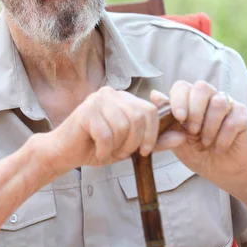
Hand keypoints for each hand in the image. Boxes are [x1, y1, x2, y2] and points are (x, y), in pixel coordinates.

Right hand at [43, 86, 158, 174]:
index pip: (150, 110)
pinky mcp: (86, 112)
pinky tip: (96, 151)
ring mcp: (97, 100)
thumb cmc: (95, 147)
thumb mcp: (130, 146)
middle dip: (134, 142)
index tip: (144, 150)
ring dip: (118, 147)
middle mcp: (111, 94)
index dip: (152, 134)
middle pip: (139, 118)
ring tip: (107, 150)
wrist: (63, 153)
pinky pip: (106, 134)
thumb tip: (184, 137)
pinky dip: (104, 150)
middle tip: (122, 153)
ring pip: (123, 127)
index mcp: (123, 98)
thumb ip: (156, 141)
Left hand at [151, 80, 246, 189]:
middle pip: (202, 87)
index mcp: (189, 99)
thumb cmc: (195, 151)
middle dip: (195, 111)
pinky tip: (218, 147)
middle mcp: (208, 97)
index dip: (179, 99)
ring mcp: (227, 105)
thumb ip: (165, 118)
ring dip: (209, 127)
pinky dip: (223, 138)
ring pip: (219, 103)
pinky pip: (233, 120)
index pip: (182, 86)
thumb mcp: (175, 138)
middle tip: (192, 131)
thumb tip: (154, 95)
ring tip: (205, 142)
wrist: (219, 170)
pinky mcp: (242, 116)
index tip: (179, 118)